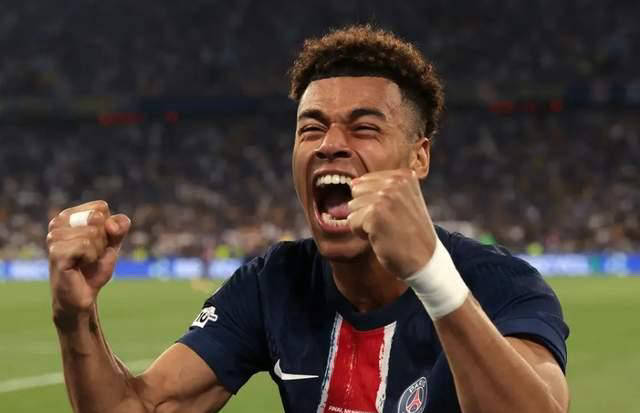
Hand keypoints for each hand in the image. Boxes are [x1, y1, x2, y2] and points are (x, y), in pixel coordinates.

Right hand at [47, 201, 130, 317]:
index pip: (101, 207)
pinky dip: (91, 257)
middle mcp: (57, 221)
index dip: (108, 227)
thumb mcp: (113, 242)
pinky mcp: (56, 251)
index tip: (97, 242)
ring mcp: (54, 236)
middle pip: (98, 218)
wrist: (84, 295)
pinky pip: (86, 245)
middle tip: (91, 254)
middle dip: (102, 239)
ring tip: (84, 261)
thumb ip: (120, 225)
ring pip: (93, 232)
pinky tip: (79, 266)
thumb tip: (110, 224)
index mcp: (70, 214)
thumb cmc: (95, 267)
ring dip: (96, 250)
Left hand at [347, 169, 436, 277]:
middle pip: (356, 192)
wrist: (424, 259)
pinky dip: (362, 234)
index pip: (364, 181)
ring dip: (364, 222)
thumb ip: (379, 189)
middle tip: (387, 223)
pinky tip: (381, 237)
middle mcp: (395, 183)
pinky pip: (352, 222)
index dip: (371, 201)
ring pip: (352, 207)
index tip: (391, 213)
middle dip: (365, 210)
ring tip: (385, 229)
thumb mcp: (402, 200)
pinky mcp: (375, 214)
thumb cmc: (409, 232)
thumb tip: (350, 184)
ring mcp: (385, 197)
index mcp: (403, 176)